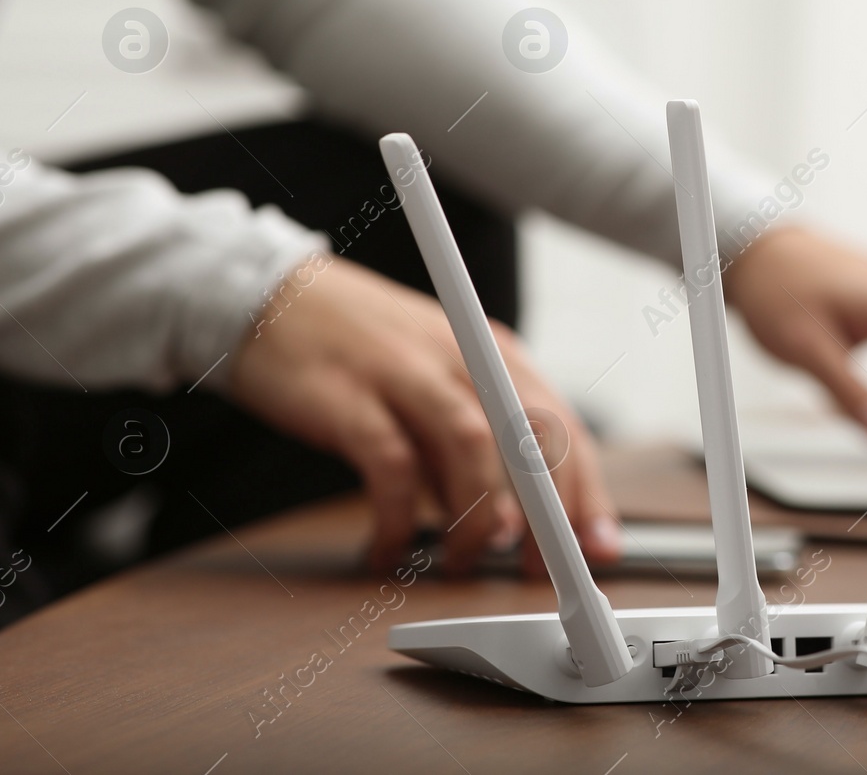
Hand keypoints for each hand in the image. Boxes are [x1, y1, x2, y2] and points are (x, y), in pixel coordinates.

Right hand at [229, 256, 621, 574]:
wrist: (268, 298)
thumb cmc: (359, 348)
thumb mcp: (438, 379)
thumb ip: (475, 436)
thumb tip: (515, 517)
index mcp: (494, 352)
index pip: (563, 427)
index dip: (587, 495)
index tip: (598, 549)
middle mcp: (462, 356)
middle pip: (531, 439)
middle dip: (546, 516)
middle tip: (534, 568)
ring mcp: (407, 373)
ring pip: (474, 449)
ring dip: (478, 517)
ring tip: (462, 560)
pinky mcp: (349, 397)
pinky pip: (392, 469)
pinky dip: (400, 519)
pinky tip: (389, 549)